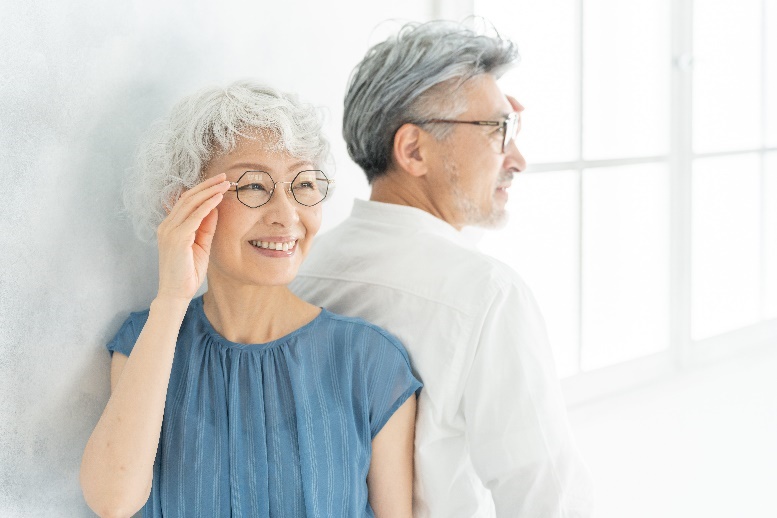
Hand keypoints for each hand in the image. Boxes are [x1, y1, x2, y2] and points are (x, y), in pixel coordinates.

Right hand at [155, 173, 229, 301]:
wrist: (176, 293)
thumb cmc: (188, 271)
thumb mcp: (201, 245)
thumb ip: (206, 227)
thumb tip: (215, 208)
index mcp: (170, 226)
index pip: (186, 201)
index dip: (203, 189)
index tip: (219, 182)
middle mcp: (167, 225)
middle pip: (188, 197)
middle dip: (207, 185)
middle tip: (224, 177)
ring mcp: (169, 231)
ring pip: (190, 203)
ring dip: (209, 192)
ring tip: (225, 184)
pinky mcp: (177, 238)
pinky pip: (194, 217)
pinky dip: (207, 206)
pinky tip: (218, 199)